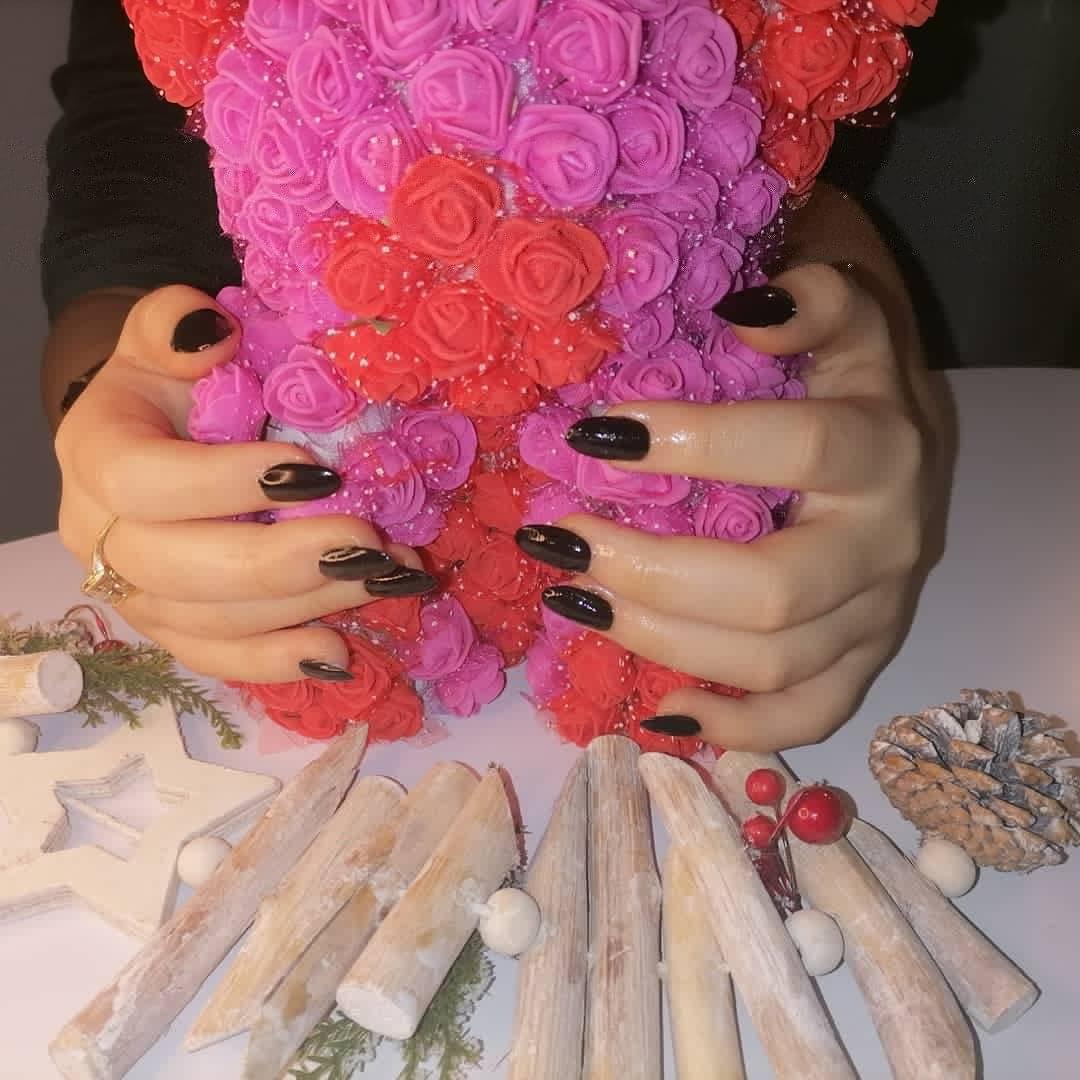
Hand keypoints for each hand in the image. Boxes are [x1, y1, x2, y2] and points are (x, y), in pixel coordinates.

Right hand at [55, 285, 433, 682]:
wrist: (151, 437)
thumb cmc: (169, 384)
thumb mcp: (164, 337)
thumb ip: (174, 323)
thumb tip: (210, 335)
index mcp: (96, 453)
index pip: (142, 482)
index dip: (225, 482)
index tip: (315, 469)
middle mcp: (99, 535)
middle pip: (178, 569)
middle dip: (282, 563)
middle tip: (368, 545)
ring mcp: (133, 592)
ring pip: (210, 622)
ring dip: (306, 607)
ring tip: (386, 581)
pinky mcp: (171, 629)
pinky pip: (217, 659)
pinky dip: (278, 662)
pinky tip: (338, 652)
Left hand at [520, 263, 947, 749]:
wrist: (907, 445)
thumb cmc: (850, 384)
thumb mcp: (846, 323)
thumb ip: (812, 302)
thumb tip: (744, 312)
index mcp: (884, 450)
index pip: (800, 451)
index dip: (696, 444)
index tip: (593, 436)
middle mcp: (889, 543)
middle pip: (773, 589)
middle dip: (652, 572)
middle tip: (566, 540)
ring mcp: (878, 615)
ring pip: (774, 663)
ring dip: (660, 642)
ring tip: (575, 599)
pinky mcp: (862, 662)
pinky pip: (807, 718)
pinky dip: (733, 729)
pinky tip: (660, 710)